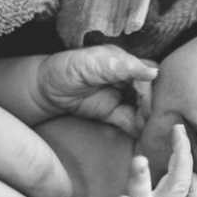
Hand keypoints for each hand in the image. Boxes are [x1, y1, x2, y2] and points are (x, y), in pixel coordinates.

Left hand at [35, 45, 157, 136]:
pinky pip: (130, 121)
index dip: (150, 88)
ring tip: (148, 129)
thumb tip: (153, 72)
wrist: (43, 89)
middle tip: (149, 119)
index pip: (148, 73)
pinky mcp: (112, 113)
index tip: (148, 101)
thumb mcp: (92, 63)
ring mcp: (120, 96)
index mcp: (123, 62)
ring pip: (142, 108)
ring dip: (147, 118)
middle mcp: (125, 78)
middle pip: (149, 92)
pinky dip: (137, 128)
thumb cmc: (65, 68)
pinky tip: (141, 135)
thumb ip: (122, 66)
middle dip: (151, 106)